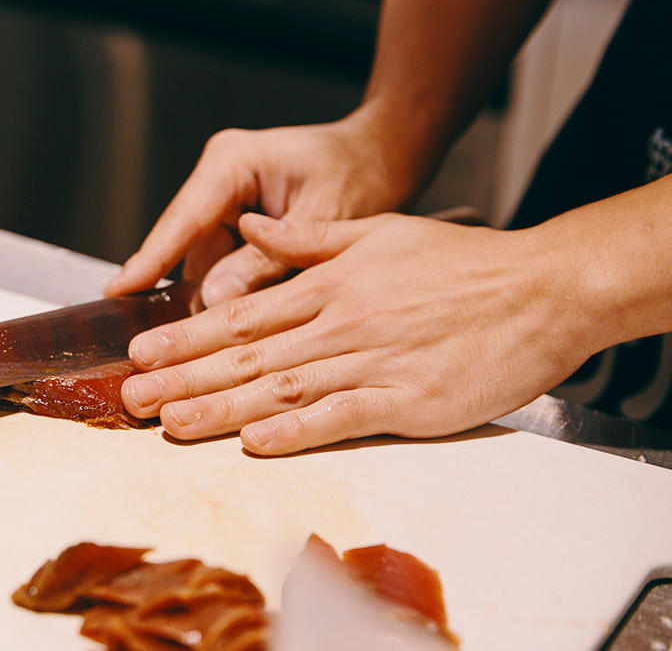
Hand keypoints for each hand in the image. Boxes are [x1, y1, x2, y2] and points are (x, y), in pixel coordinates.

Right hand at [103, 116, 415, 306]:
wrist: (388, 152)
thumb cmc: (365, 171)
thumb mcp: (323, 219)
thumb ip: (269, 260)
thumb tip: (214, 301)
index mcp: (232, 163)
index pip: (182, 219)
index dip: (149, 259)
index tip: (118, 291)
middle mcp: (220, 177)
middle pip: (182, 241)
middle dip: (168, 285)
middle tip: (149, 336)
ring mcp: (226, 199)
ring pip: (199, 256)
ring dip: (200, 293)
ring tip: (182, 342)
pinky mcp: (238, 220)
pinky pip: (220, 260)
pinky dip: (225, 289)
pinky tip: (219, 327)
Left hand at [120, 212, 597, 455]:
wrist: (541, 289)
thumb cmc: (463, 263)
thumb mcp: (379, 232)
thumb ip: (307, 241)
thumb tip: (250, 230)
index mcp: (329, 285)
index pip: (241, 315)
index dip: (186, 336)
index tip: (141, 352)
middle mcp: (339, 323)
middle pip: (245, 355)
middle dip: (182, 377)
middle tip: (131, 396)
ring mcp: (371, 362)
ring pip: (280, 387)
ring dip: (220, 407)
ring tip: (169, 423)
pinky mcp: (407, 400)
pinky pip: (341, 416)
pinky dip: (297, 429)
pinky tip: (255, 441)